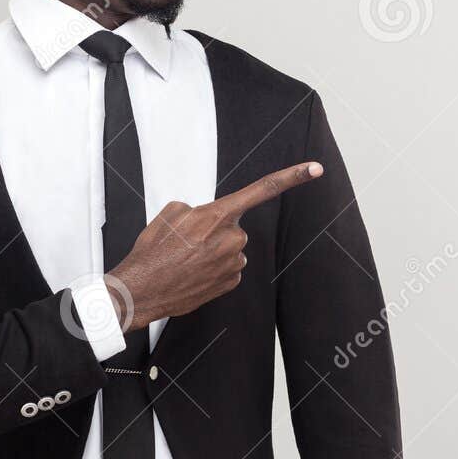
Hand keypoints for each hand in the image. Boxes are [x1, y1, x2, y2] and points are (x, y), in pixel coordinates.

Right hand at [106, 162, 323, 329]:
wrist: (142, 290)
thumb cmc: (152, 251)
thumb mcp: (170, 213)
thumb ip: (197, 209)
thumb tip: (205, 218)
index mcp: (218, 216)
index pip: (262, 190)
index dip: (292, 177)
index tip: (315, 168)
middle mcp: (233, 239)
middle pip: (233, 226)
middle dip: (215, 231)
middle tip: (187, 242)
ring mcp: (234, 263)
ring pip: (230, 248)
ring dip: (213, 251)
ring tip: (185, 259)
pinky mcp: (231, 283)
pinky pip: (228, 268)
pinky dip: (213, 269)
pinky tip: (193, 273)